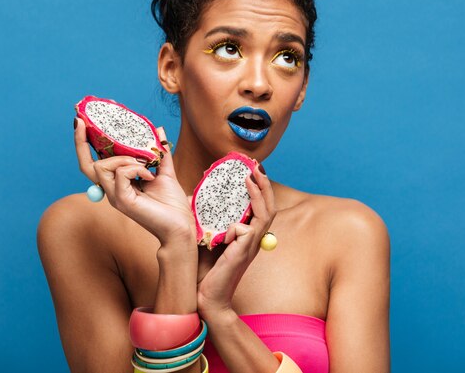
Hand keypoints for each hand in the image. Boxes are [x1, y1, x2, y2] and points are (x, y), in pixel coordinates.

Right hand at [74, 118, 195, 245]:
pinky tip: (149, 175)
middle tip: (82, 123)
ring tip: (145, 165)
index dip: (83, 144)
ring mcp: (115, 196)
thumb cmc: (172, 204)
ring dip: (124, 159)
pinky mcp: (122, 201)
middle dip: (81, 143)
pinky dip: (136, 168)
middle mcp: (112, 190)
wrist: (180, 226)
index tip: (81, 122)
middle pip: (86, 165)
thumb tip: (159, 131)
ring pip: (102, 166)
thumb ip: (160, 153)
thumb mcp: (166, 172)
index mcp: (119, 183)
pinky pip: (120, 174)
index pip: (93, 163)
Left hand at [196, 165, 275, 317]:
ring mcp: (251, 246)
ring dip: (258, 194)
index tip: (252, 170)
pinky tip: (222, 234)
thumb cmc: (207, 270)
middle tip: (256, 167)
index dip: (260, 189)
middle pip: (269, 207)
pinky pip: (244, 230)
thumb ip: (209, 220)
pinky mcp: (243, 253)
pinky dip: (234, 227)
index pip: (261, 208)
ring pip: (265, 214)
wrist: (207, 296)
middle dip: (265, 185)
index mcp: (248, 236)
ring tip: (250, 177)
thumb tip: (195, 197)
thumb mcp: (208, 238)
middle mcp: (254, 239)